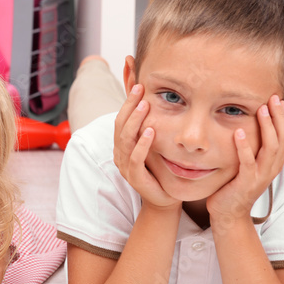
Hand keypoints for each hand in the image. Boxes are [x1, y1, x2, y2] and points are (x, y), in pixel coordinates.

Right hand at [114, 84, 179, 211]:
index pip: (120, 119)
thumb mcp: (155, 146)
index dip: (127, 102)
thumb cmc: (160, 171)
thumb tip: (158, 104)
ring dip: (135, 120)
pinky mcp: (135, 177)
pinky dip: (142, 144)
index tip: (137, 85)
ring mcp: (125, 166)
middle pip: (119, 125)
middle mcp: (120, 154)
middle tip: (140, 89)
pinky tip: (151, 131)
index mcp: (122, 146)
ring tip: (144, 105)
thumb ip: (151, 128)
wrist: (163, 199)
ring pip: (125, 139)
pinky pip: (136, 158)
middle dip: (129, 105)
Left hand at [207, 95, 283, 224]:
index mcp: (275, 162)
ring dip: (267, 127)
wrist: (229, 212)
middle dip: (280, 117)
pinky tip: (239, 132)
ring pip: (271, 148)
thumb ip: (256, 147)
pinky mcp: (246, 182)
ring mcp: (261, 176)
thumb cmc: (236, 183)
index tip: (279, 99)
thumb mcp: (251, 162)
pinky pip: (248, 162)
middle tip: (274, 98)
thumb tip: (257, 124)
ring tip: (261, 110)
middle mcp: (272, 168)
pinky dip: (245, 147)